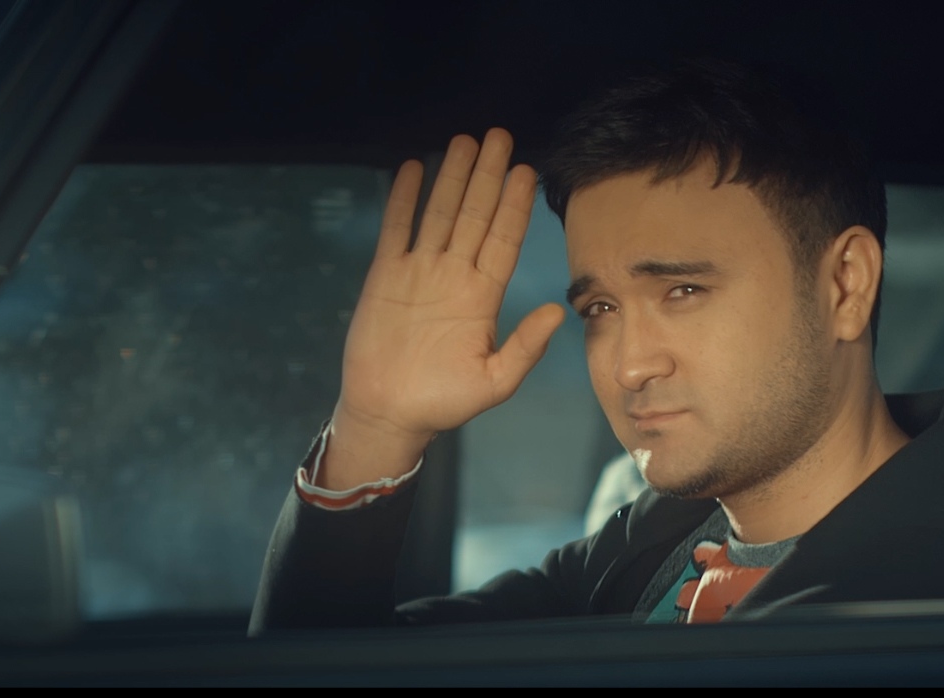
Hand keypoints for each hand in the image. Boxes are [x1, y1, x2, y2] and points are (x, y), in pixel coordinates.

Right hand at [323, 128, 565, 487]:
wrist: (388, 412)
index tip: (528, 171)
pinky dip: (404, 199)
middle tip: (501, 136)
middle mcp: (454, 276)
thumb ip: (525, 347)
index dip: (516, 205)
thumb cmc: (442, 403)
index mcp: (483, 296)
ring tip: (465, 141)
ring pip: (439, 213)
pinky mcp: (385, 276)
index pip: (504, 239)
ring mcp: (419, 272)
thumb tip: (558, 312)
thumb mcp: (494, 381)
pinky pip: (397, 229)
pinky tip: (413, 168)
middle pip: (475, 215)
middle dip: (488, 176)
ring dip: (452, 178)